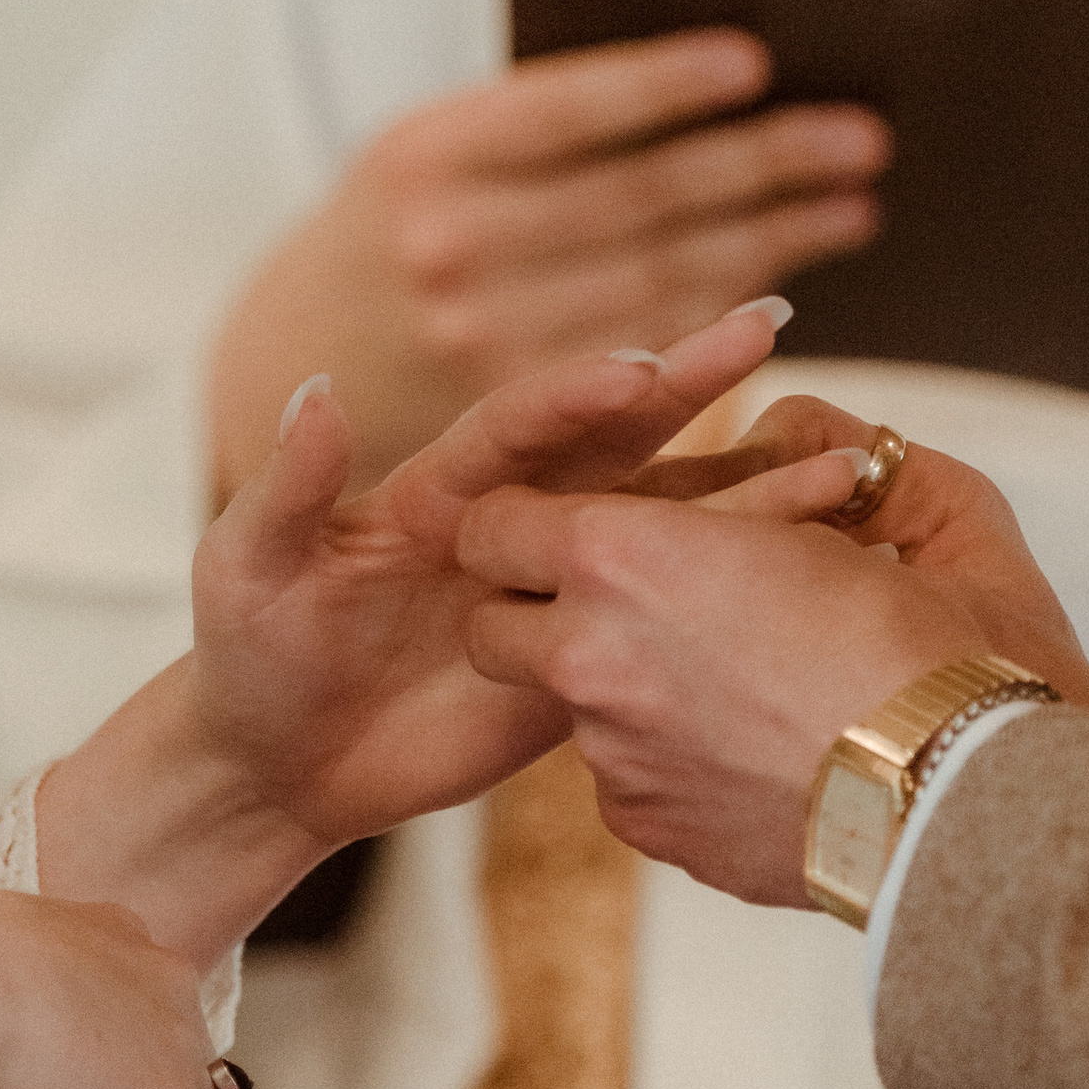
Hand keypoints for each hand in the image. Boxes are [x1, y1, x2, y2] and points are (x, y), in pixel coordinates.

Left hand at [184, 299, 807, 852]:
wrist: (277, 764)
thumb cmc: (248, 653)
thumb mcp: (246, 565)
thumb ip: (287, 484)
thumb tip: (317, 388)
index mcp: (439, 485)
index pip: (523, 421)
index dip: (578, 392)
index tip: (643, 366)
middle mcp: (514, 521)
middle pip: (619, 438)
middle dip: (692, 381)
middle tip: (768, 324)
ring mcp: (560, 588)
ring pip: (669, 520)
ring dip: (748, 483)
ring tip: (842, 452)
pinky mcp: (589, 658)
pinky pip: (677, 615)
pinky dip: (746, 588)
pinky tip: (818, 567)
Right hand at [206, 33, 888, 498]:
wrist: (284, 391)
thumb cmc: (378, 251)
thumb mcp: (418, 161)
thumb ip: (533, 128)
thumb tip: (701, 75)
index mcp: (423, 157)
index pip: (570, 110)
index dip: (668, 86)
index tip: (756, 62)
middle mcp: (449, 250)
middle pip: (638, 199)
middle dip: (761, 164)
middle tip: (860, 138)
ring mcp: (482, 345)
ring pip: (659, 284)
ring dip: (770, 239)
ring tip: (852, 202)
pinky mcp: (518, 419)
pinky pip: (648, 362)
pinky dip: (725, 318)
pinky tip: (788, 282)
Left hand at [455, 421, 1088, 905]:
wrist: (972, 802)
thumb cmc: (941, 645)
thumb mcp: (888, 516)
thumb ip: (808, 470)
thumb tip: (796, 445)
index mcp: (628, 555)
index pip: (494, 526)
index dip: (526, 525)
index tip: (576, 529)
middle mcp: (592, 655)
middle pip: (492, 629)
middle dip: (535, 614)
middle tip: (628, 605)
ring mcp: (612, 754)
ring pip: (568, 709)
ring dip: (620, 689)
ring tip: (731, 684)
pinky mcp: (648, 827)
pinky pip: (626, 780)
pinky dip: (668, 761)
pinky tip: (752, 752)